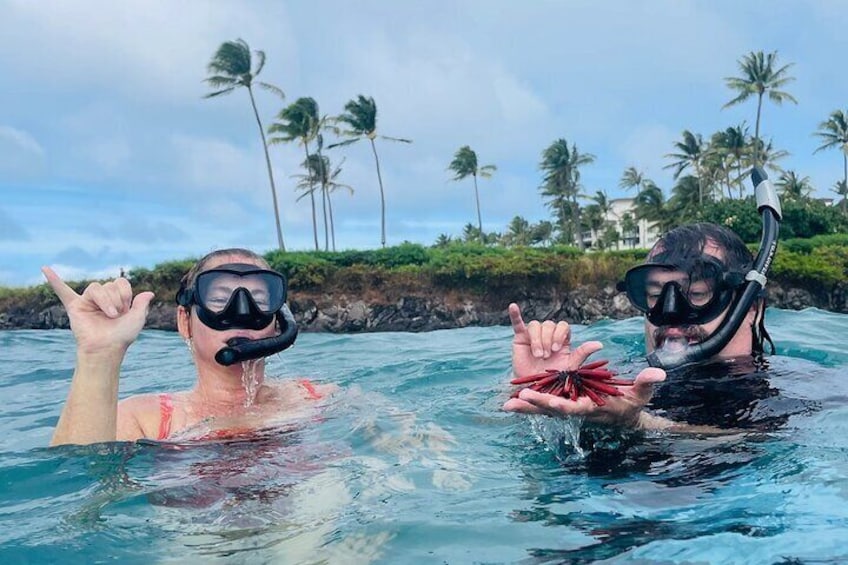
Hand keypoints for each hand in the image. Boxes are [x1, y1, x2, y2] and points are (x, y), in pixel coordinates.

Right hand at [42, 267, 154, 353]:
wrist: (107, 349)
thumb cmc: (122, 336)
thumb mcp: (138, 318)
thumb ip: (142, 304)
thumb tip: (149, 293)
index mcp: (116, 299)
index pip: (121, 282)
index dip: (126, 294)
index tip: (127, 309)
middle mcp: (102, 299)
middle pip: (109, 284)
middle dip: (117, 298)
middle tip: (116, 315)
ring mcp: (87, 302)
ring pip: (96, 287)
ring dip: (106, 299)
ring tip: (110, 314)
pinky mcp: (75, 307)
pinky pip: (63, 291)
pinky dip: (54, 280)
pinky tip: (44, 269)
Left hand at [503, 365, 665, 427]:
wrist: (623, 416)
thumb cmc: (631, 404)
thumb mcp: (640, 394)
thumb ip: (646, 383)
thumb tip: (658, 374)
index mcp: (590, 408)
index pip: (573, 408)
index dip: (560, 405)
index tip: (547, 403)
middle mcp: (575, 409)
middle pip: (552, 409)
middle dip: (535, 406)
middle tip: (517, 402)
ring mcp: (568, 406)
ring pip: (543, 408)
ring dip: (525, 408)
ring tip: (506, 405)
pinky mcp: (563, 402)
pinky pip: (543, 403)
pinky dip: (529, 404)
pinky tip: (512, 401)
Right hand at [509, 302, 599, 377]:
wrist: (535, 389)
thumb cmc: (554, 379)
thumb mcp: (569, 367)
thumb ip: (582, 354)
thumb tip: (600, 344)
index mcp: (561, 339)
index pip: (563, 326)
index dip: (559, 335)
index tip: (556, 349)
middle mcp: (548, 334)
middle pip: (549, 325)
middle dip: (548, 340)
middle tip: (545, 356)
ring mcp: (533, 335)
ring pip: (536, 325)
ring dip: (537, 340)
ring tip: (537, 355)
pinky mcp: (520, 338)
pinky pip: (517, 323)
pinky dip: (515, 315)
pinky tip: (512, 306)